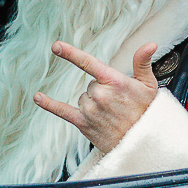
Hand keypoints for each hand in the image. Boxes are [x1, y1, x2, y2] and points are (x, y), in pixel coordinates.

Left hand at [33, 41, 158, 152]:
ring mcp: (90, 110)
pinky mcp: (84, 124)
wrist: (145, 143)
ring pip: (83, 98)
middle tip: (118, 105)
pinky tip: (37, 97)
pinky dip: (49, 104)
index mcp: (114, 81)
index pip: (88, 63)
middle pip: (90, 84)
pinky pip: (62, 111)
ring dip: (93, 104)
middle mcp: (100, 94)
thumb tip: (150, 43)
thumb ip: (143, 62)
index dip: (70, 53)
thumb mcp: (149, 85)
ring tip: (111, 115)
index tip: (55, 46)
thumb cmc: (147, 112)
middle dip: (102, 91)